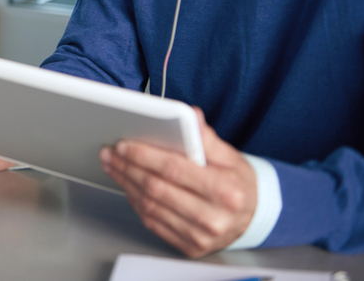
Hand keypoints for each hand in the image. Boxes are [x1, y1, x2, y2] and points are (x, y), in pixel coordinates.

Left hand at [100, 107, 256, 256]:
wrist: (253, 217)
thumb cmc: (237, 183)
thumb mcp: (230, 156)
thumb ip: (206, 138)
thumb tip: (191, 116)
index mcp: (225, 191)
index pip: (174, 169)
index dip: (144, 155)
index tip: (124, 145)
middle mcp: (214, 218)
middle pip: (157, 189)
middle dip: (128, 168)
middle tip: (111, 153)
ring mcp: (201, 237)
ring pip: (150, 207)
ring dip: (126, 184)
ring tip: (114, 166)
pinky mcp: (190, 247)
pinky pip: (153, 223)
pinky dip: (136, 202)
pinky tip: (129, 186)